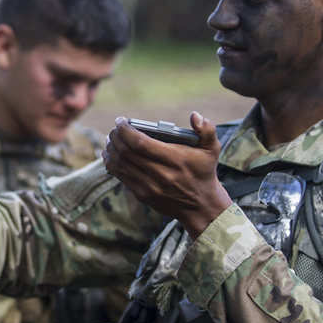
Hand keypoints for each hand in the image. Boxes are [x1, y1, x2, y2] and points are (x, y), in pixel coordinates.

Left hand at [102, 111, 230, 237]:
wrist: (201, 206)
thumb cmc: (204, 173)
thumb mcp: (212, 149)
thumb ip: (207, 130)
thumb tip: (195, 116)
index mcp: (175, 160)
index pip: (141, 143)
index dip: (126, 131)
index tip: (121, 121)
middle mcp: (160, 174)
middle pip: (127, 153)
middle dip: (116, 137)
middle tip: (115, 128)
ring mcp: (149, 186)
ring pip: (120, 165)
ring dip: (111, 149)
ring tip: (111, 139)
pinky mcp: (142, 195)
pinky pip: (121, 176)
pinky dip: (112, 163)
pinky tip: (110, 154)